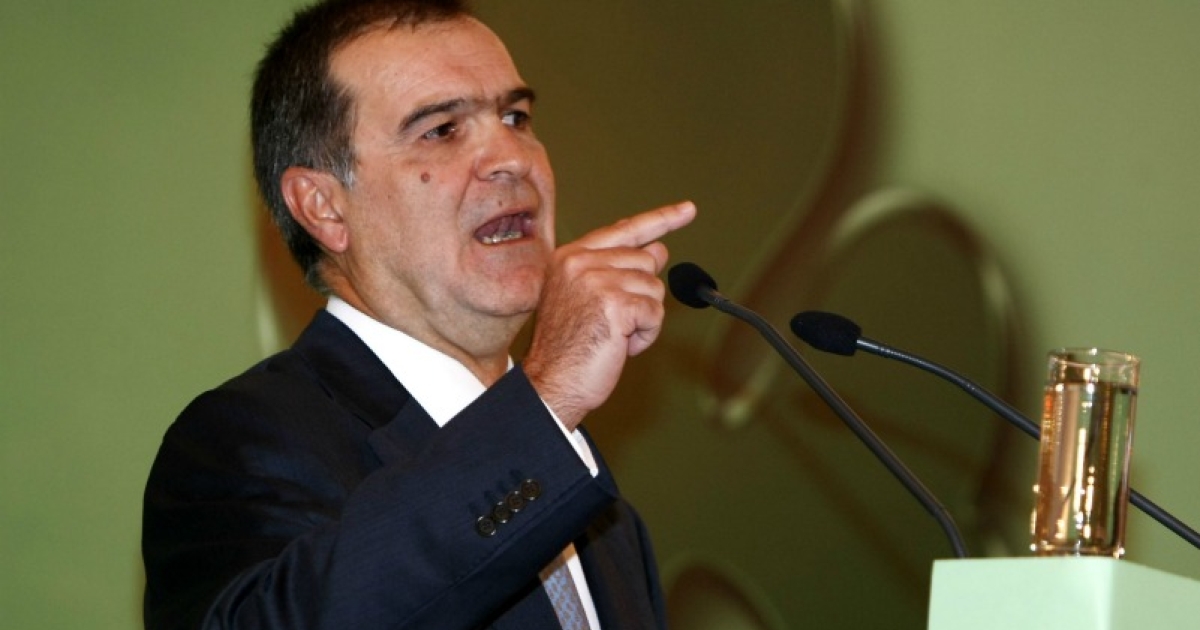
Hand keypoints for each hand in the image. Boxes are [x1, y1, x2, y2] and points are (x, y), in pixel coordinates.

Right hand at [524, 201, 695, 428]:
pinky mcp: (616, 303)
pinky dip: (645, 334)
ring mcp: (597, 280)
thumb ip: (618, 270)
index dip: (660, 219)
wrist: (551, 382)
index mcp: (570, 257)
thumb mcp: (589, 298)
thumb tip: (657, 249)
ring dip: (643, 318)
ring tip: (613, 335)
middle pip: (646, 262)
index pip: (624, 230)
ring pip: (654, 288)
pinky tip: (620, 345)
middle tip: (613, 322)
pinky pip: (655, 312)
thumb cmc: (568, 347)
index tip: (687, 210)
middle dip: (641, 296)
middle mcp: (581, 262)